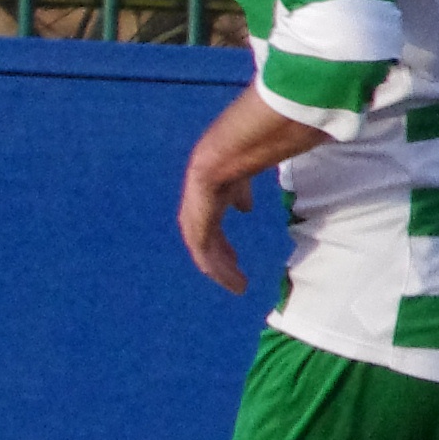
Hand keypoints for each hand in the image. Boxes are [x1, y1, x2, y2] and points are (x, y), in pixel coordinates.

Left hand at [176, 82, 330, 293]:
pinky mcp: (205, 173)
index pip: (218, 187)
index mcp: (231, 151)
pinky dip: (208, 253)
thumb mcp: (298, 138)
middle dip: (216, 248)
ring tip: (235, 284)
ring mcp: (205, 166)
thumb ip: (292, 146)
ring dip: (212, 260)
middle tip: (235, 275)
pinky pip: (199, 225)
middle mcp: (212, 160)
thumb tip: (313, 153)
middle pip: (202, 214)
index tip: (244, 213)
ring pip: (196, 227)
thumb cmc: (306, 111)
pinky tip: (225, 273)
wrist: (297, 93)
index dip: (226, 208)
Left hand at [178, 164, 256, 294]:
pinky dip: (218, 270)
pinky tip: (232, 280)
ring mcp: (194, 216)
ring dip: (220, 269)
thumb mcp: (239, 178)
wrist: (225, 154)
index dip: (220, 241)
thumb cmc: (237, 155)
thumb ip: (240, 193)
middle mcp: (196, 207)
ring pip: (204, 251)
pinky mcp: (197, 227)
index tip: (233, 255)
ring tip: (238, 285)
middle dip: (218, 256)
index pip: (208, 224)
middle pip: (204, 239)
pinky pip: (205, 255)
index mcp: (206, 195)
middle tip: (232, 273)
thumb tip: (244, 209)